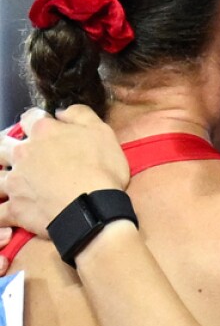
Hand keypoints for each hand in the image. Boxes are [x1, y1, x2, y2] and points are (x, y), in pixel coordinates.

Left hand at [0, 106, 129, 237]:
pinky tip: (6, 213)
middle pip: (2, 144)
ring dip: (0, 177)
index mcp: (43, 133)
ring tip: (11, 181)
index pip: (30, 117)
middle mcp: (23, 153)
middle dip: (6, 145)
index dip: (37, 120)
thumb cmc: (100, 170)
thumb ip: (80, 114)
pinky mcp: (14, 208)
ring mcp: (15, 181)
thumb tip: (61, 111)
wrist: (92, 210)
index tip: (45, 126)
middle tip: (17, 152)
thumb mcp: (102, 131)